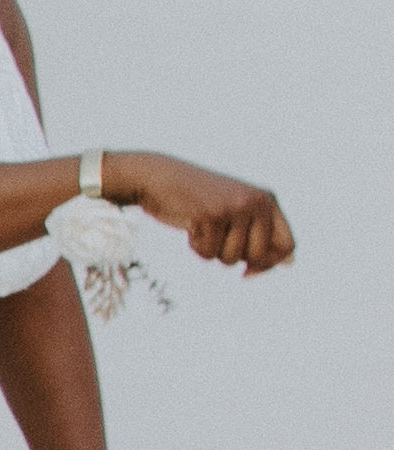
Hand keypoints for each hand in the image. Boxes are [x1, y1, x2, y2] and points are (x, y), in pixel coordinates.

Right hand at [106, 149, 295, 273]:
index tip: (247, 271)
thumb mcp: (236, 212)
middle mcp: (256, 202)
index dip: (270, 264)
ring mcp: (234, 208)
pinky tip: (190, 227)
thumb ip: (262, 234)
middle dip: (235, 258)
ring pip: (231, 258)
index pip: (287, 245)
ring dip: (212, 253)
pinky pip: (208, 253)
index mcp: (267, 200)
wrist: (159, 177)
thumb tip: (290, 263)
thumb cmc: (198, 199)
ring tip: (202, 230)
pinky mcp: (211, 215)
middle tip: (217, 241)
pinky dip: (196, 247)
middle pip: (258, 256)